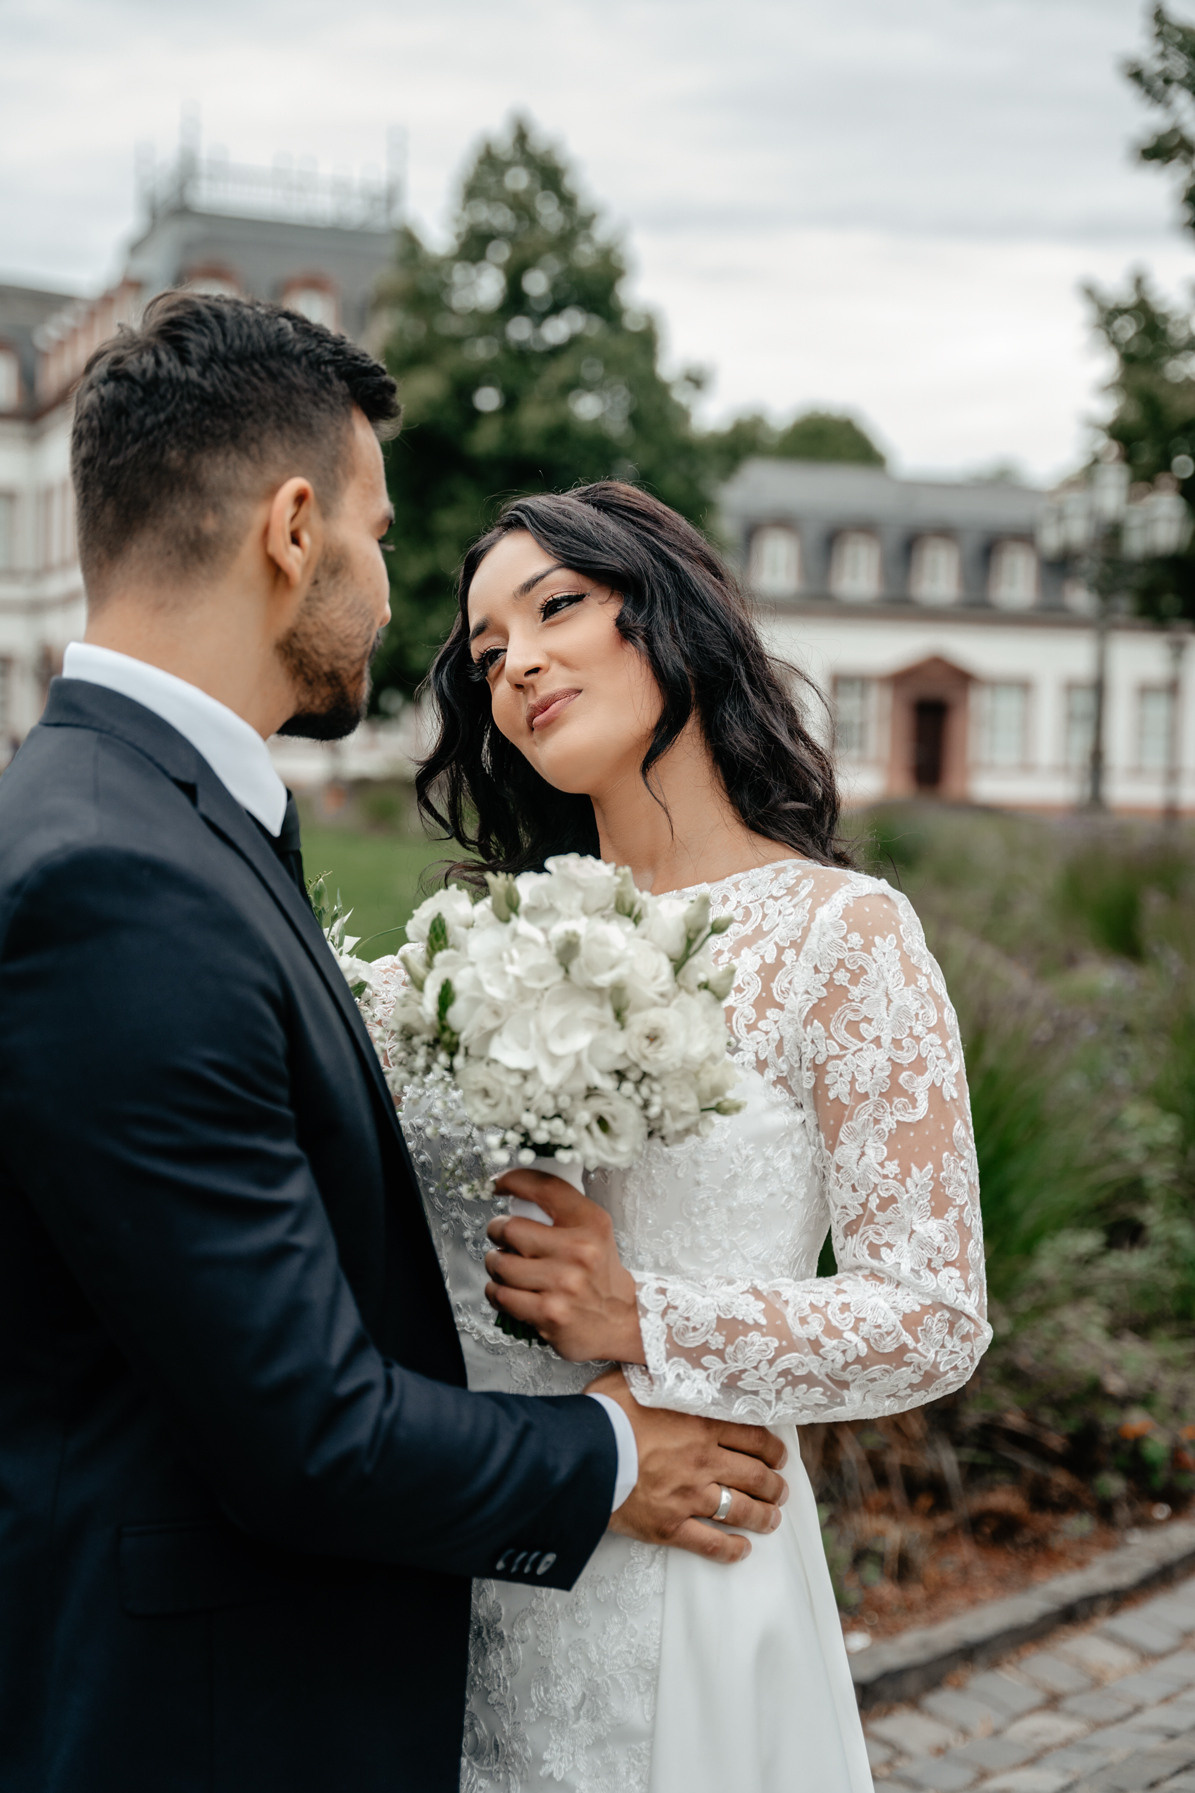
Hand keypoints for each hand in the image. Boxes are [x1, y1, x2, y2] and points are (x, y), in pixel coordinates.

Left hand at [485, 1169, 644, 1363]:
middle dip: (497, 1231)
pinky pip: (500, 1295)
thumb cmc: (598, 1275)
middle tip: (502, 1237)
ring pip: (500, 1264)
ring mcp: (563, 1283)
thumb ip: (561, 1211)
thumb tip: (515, 1192)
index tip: (498, 1184)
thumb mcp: (594, 1232)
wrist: (619, 1322)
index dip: (513, 1180)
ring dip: (495, 1265)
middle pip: (510, 1228)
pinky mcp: (549, 1313)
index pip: (544, 1187)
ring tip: (506, 1268)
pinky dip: (495, 1292)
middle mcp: (579, 1250)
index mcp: (591, 1222)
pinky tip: (507, 1291)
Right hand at [586, 1367, 787, 1565]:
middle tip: (780, 1489)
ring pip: (739, 1509)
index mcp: (701, 1424)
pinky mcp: (670, 1526)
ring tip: (772, 1519)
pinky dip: (729, 1549)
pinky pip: (709, 1543)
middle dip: (773, 1484)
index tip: (778, 1455)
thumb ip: (661, 1374)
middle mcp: (704, 1461)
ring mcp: (689, 1496)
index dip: (771, 1448)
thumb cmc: (605, 1412)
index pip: (752, 1437)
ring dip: (762, 1516)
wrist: (581, 1454)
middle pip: (754, 1475)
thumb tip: (666, 1358)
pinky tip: (741, 1550)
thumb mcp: (636, 1378)